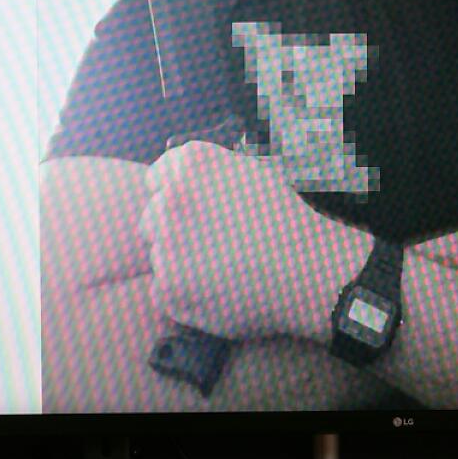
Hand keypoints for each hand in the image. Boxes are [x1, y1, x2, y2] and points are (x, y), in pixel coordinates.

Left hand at [139, 141, 369, 340]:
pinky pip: (162, 289)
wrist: (305, 271)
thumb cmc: (285, 221)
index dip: (177, 195)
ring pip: (159, 254)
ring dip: (179, 261)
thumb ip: (209, 173)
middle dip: (174, 229)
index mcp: (191, 165)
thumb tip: (183, 181)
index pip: (157, 177)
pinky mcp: (167, 287)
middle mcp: (170, 200)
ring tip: (220, 267)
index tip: (195, 211)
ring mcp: (165, 245)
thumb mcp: (251, 173)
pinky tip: (216, 289)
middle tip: (211, 243)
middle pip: (152, 216)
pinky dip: (182, 292)